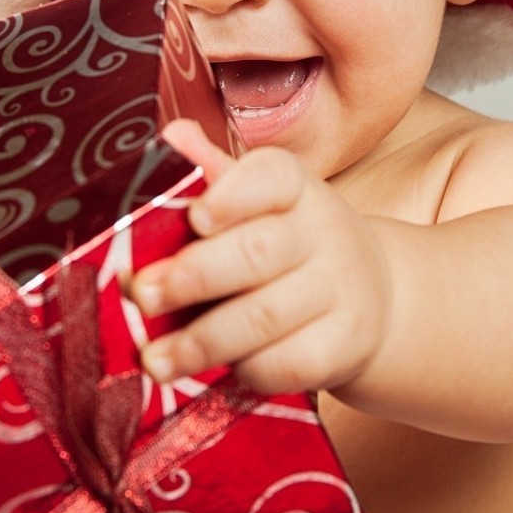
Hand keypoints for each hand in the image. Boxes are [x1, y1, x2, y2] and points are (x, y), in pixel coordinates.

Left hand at [128, 119, 393, 394]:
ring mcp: (342, 288)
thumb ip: (210, 177)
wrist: (369, 297)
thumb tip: (170, 139)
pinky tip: (214, 373)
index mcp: (294, 186)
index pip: (271, 177)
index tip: (194, 219)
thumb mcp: (255, 204)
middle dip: (193, 276)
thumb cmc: (286, 245)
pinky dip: (245, 370)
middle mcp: (325, 229)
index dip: (231, 197)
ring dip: (202, 340)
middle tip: (142, 296)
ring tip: (155, 360)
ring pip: (266, 315)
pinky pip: (289, 362)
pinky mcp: (347, 342)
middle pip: (258, 251)